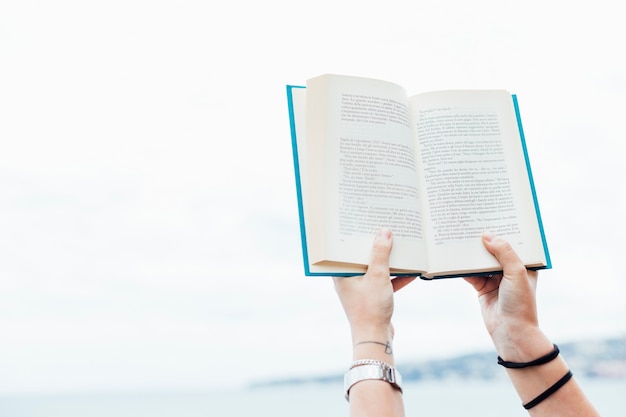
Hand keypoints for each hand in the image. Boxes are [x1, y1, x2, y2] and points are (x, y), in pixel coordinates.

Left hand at [333, 229, 414, 349]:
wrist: (376, 339)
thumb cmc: (370, 309)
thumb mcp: (378, 277)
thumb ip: (381, 254)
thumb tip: (384, 232)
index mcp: (341, 274)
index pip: (346, 250)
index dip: (355, 237)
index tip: (364, 223)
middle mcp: (348, 280)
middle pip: (363, 258)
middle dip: (375, 246)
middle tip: (385, 229)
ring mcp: (361, 289)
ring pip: (375, 269)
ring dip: (388, 261)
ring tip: (399, 246)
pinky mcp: (373, 297)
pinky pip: (384, 282)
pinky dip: (395, 277)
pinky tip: (411, 269)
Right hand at [465, 232, 550, 360]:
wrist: (511, 332)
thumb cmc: (521, 304)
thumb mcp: (517, 273)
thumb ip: (504, 252)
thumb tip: (487, 235)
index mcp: (525, 264)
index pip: (514, 243)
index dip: (504, 230)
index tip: (491, 216)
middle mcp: (510, 270)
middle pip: (495, 250)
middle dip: (485, 239)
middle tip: (472, 223)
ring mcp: (495, 278)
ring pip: (481, 260)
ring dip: (472, 253)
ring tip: (461, 236)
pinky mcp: (482, 287)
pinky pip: (470, 274)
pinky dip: (463, 267)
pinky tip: (454, 257)